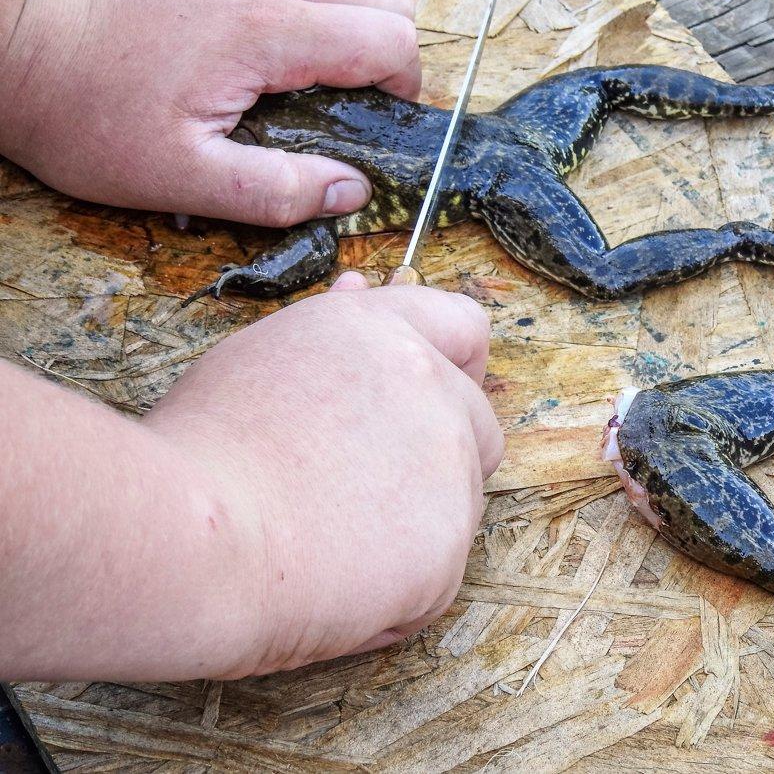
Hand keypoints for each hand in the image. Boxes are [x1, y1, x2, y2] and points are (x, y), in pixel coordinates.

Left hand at [0, 0, 418, 226]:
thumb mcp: (183, 179)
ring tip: (300, 72)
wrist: (7, 41)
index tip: (377, 120)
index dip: (403, 86)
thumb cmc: (89, 115)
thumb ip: (278, 190)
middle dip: (384, 50)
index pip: (390, 40)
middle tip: (346, 99)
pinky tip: (249, 39)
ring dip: (343, 21)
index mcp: (270, 29)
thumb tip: (351, 190)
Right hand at [0, 277, 501, 681]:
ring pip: (458, 503)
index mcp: (380, 331)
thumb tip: (361, 287)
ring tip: (322, 542)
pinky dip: (399, 589)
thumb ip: (332, 336)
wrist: (192, 542)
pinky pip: (436, 572)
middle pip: (477, 424)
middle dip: (438, 459)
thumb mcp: (261, 358)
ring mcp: (448, 465)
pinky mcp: (450, 544)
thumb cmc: (202, 451)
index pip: (463, 327)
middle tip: (360, 493)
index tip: (434, 395)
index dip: (457, 365)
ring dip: (412, 527)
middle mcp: (429, 386)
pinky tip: (333, 587)